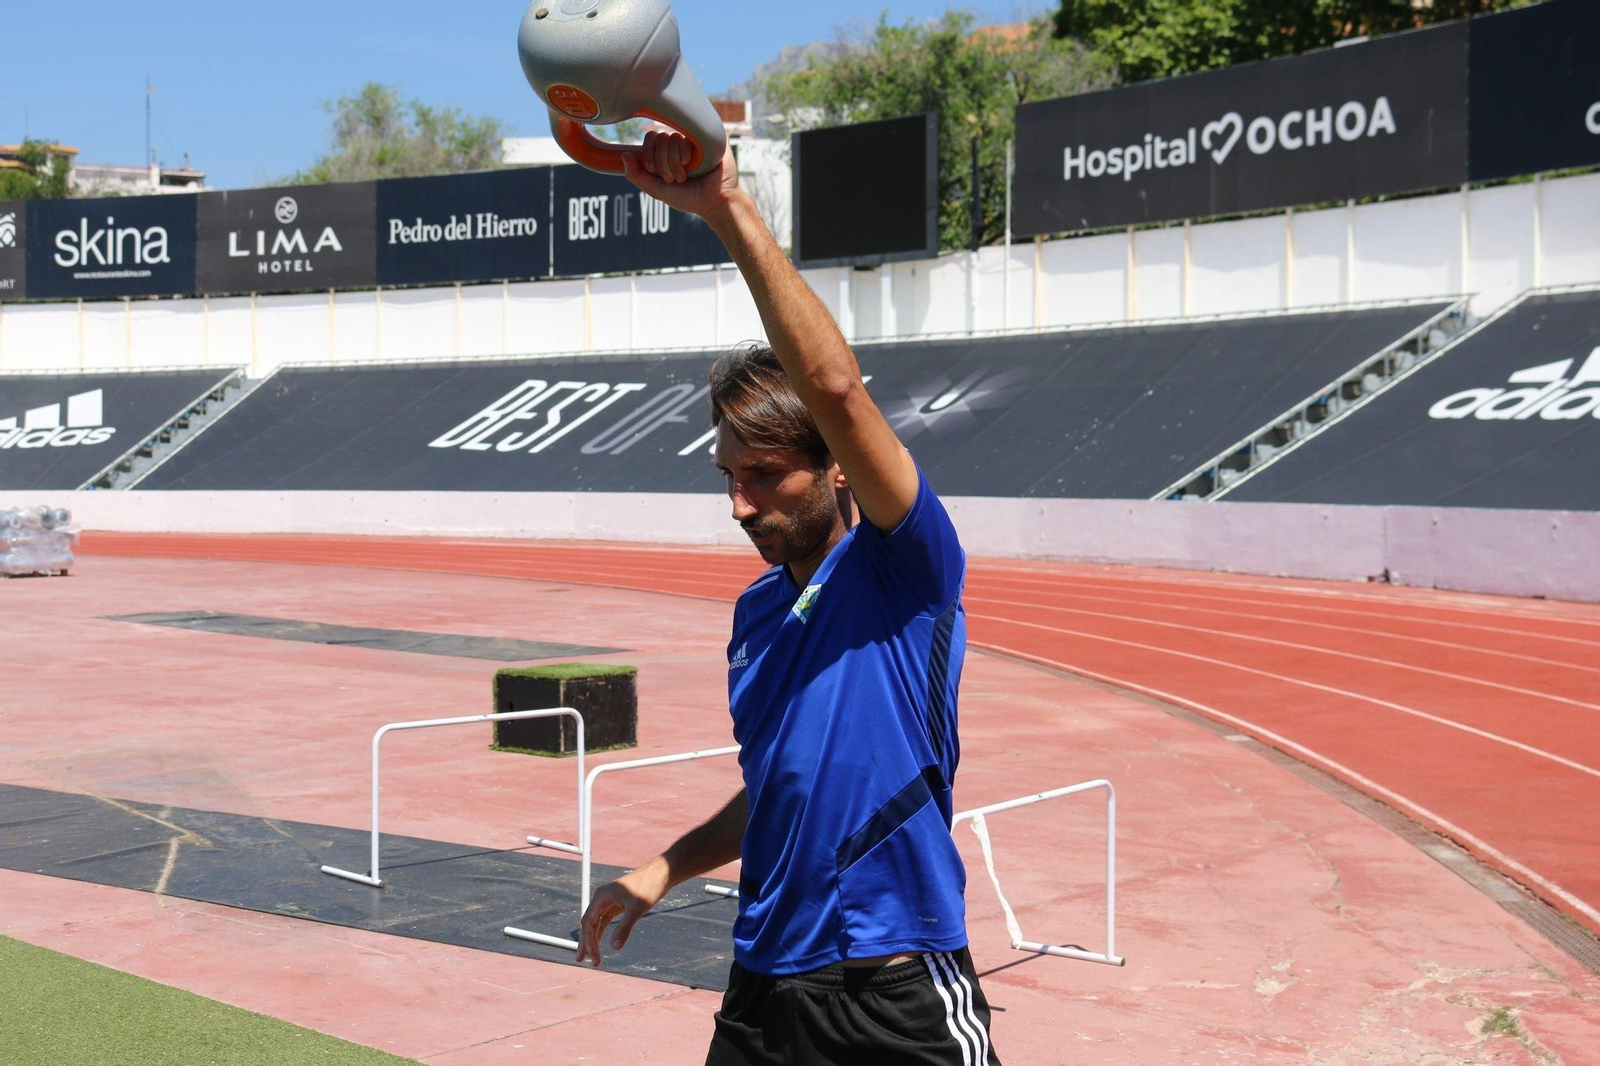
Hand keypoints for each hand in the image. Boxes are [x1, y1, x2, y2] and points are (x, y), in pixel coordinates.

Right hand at [576, 861, 669, 966]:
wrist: (661, 874)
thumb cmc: (648, 887)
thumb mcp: (637, 908)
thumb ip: (625, 928)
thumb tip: (614, 947)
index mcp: (601, 896)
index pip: (588, 922)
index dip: (588, 940)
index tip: (592, 955)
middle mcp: (602, 899)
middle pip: (588, 924)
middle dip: (586, 942)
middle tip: (580, 960)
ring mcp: (609, 902)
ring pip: (596, 924)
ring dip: (593, 939)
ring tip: (591, 957)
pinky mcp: (617, 905)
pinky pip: (605, 921)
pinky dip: (601, 933)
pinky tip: (600, 945)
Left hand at [620, 129, 739, 222]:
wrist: (715, 203)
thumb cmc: (689, 198)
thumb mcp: (657, 190)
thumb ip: (637, 176)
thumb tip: (624, 156)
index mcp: (667, 153)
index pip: (650, 138)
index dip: (647, 152)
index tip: (653, 170)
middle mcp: (680, 144)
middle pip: (659, 137)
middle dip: (662, 162)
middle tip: (674, 178)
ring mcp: (694, 140)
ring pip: (672, 137)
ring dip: (675, 161)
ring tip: (686, 175)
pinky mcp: (708, 137)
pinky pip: (688, 135)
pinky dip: (686, 153)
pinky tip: (695, 165)